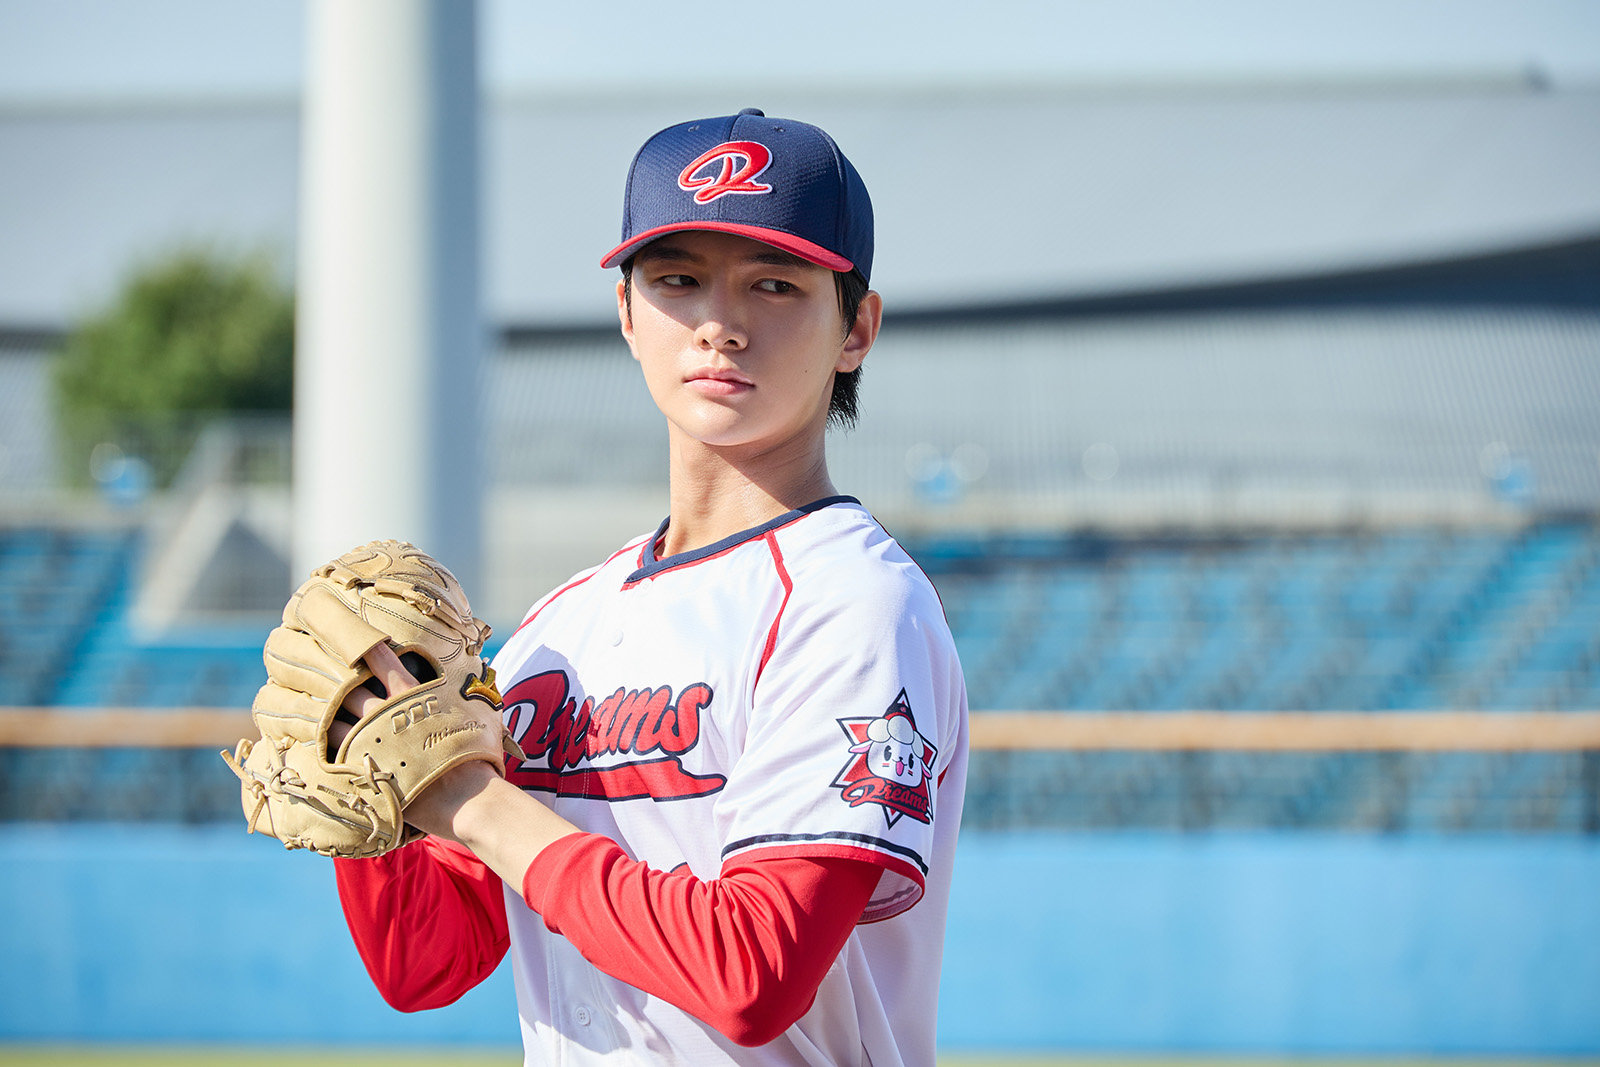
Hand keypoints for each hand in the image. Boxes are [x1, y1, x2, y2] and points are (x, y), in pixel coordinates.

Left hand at [333, 643, 495, 841]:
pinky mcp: (365, 773)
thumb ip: (469, 691)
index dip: (367, 648)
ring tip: (308, 712)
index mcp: (413, 697)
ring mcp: (373, 745)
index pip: (383, 661)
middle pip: (350, 691)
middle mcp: (387, 717)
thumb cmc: (477, 756)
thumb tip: (481, 666)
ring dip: (325, 719)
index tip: (354, 639)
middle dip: (335, 683)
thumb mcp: (480, 713)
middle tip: (318, 675)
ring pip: (336, 724)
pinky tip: (314, 751)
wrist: (469, 799)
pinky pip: (334, 761)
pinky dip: (325, 754)